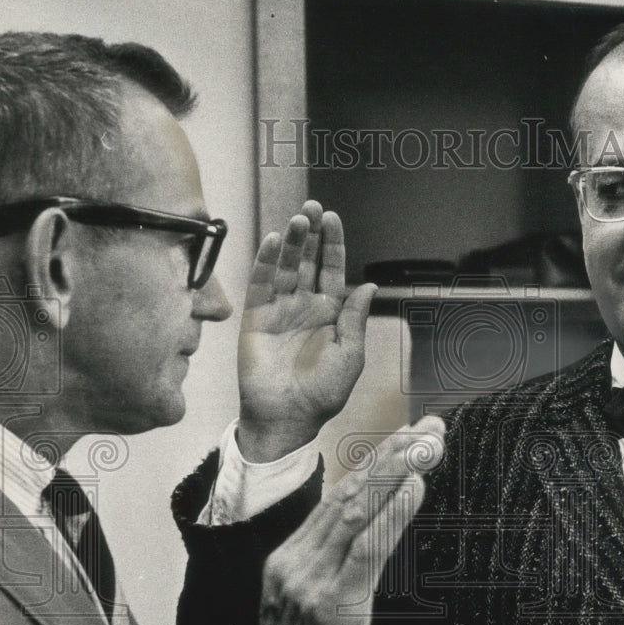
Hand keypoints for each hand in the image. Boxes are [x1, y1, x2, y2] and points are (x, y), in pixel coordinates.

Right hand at [237, 200, 376, 461]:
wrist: (288, 416)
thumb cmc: (323, 392)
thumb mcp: (350, 354)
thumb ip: (355, 318)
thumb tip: (367, 285)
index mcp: (330, 314)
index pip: (331, 270)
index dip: (332, 245)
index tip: (333, 218)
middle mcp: (304, 307)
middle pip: (307, 261)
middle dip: (310, 235)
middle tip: (312, 208)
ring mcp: (279, 310)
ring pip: (284, 268)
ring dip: (290, 243)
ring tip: (297, 221)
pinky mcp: (255, 318)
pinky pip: (260, 284)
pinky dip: (264, 261)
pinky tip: (271, 241)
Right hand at [242, 416, 445, 624]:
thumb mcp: (307, 615)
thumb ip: (332, 573)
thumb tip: (372, 536)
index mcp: (286, 561)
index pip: (338, 499)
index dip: (376, 465)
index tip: (409, 440)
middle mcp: (293, 563)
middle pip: (349, 493)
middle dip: (392, 454)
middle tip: (431, 428)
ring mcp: (309, 583)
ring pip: (357, 510)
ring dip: (397, 470)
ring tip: (429, 442)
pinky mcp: (333, 609)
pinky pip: (367, 550)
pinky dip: (393, 513)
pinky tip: (415, 485)